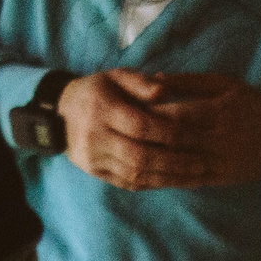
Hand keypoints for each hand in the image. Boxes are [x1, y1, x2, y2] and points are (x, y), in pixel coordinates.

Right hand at [58, 71, 209, 190]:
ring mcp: (93, 158)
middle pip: (140, 155)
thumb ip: (141, 82)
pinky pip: (127, 182)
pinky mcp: (95, 172)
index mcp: (102, 109)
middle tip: (202, 163)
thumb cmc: (96, 91)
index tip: (196, 136)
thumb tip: (166, 89)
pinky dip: (153, 183)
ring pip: (135, 174)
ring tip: (194, 176)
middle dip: (175, 161)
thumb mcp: (115, 76)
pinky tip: (173, 181)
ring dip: (168, 177)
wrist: (58, 114)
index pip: (141, 125)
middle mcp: (95, 137)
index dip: (170, 132)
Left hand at [133, 72, 260, 185]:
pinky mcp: (219, 178)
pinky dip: (164, 178)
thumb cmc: (252, 103)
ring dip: (150, 161)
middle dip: (144, 137)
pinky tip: (145, 173)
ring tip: (126, 153)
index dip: (148, 112)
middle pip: (171, 140)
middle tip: (119, 132)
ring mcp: (217, 161)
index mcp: (216, 111)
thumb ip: (189, 81)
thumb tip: (154, 79)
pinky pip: (186, 180)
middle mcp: (216, 138)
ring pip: (176, 164)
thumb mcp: (224, 83)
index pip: (174, 113)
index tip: (126, 108)